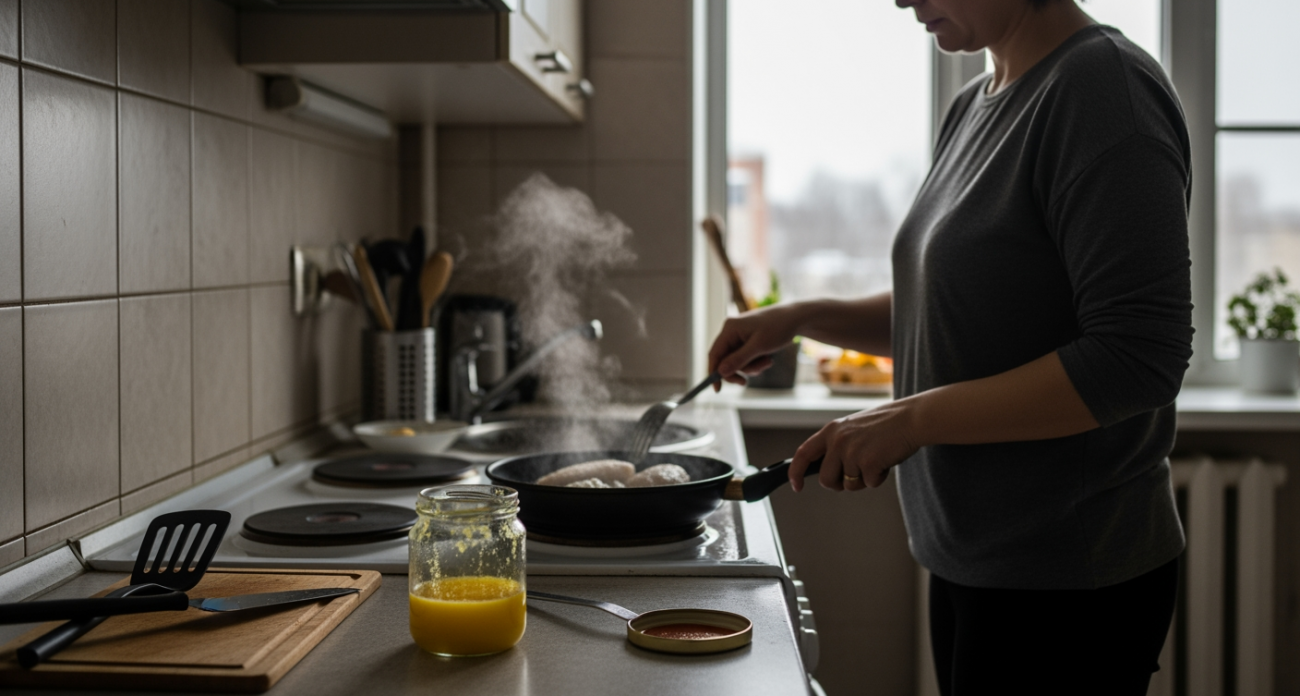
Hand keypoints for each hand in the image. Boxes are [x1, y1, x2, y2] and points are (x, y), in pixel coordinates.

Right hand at [707, 305, 802, 388]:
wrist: (796, 318)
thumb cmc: (778, 328)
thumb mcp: (759, 346)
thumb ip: (739, 359)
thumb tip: (720, 372)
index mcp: (730, 329)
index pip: (714, 353)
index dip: (713, 372)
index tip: (717, 389)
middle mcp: (731, 332)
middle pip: (725, 360)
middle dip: (740, 370)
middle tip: (746, 382)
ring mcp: (739, 336)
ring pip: (737, 361)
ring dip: (751, 367)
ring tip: (768, 362)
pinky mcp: (747, 341)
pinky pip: (745, 358)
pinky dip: (755, 363)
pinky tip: (767, 359)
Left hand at [789, 400, 922, 491]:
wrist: (911, 419)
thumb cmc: (886, 426)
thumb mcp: (854, 429)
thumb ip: (838, 446)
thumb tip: (828, 474)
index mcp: (832, 431)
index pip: (803, 453)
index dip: (795, 472)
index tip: (796, 486)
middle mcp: (838, 441)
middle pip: (826, 479)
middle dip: (839, 483)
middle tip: (856, 474)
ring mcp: (852, 452)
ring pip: (848, 485)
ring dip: (862, 480)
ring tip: (876, 460)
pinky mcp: (868, 462)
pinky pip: (869, 483)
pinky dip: (879, 478)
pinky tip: (886, 460)